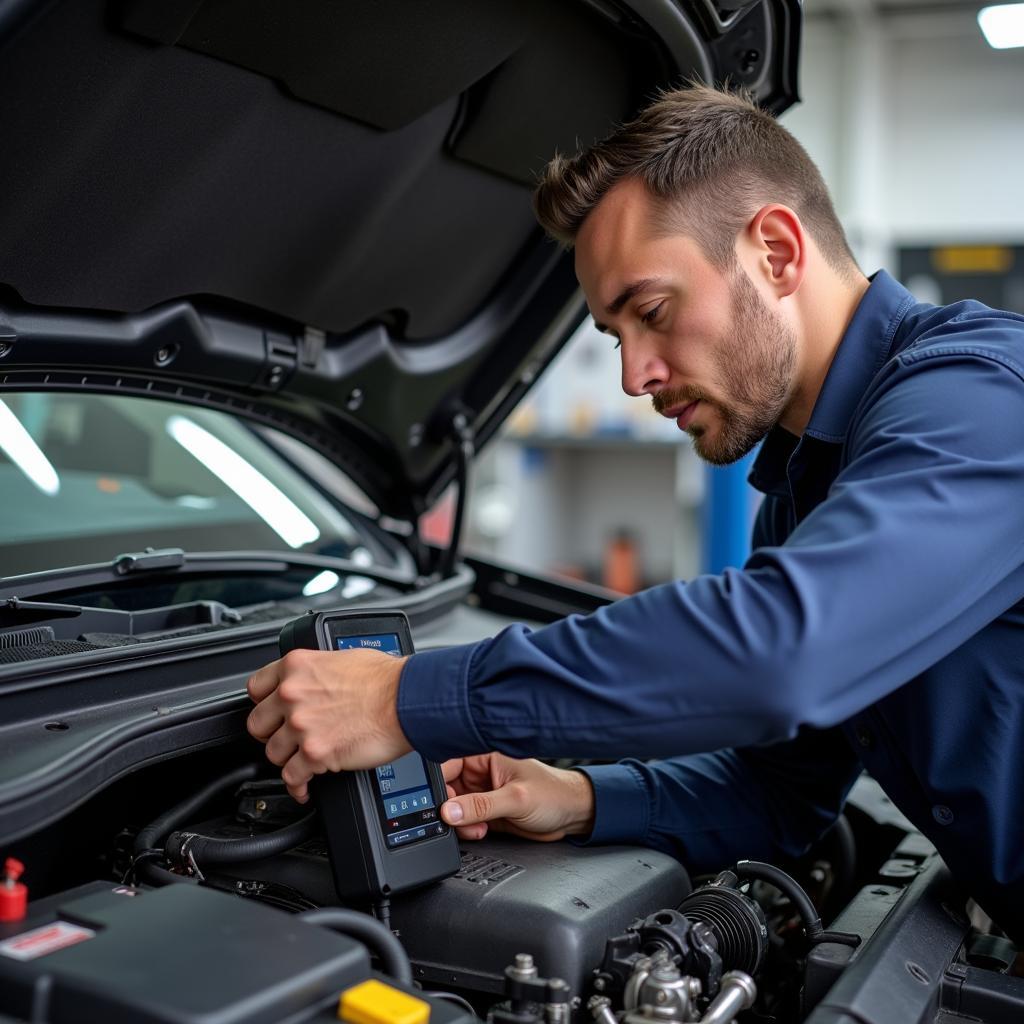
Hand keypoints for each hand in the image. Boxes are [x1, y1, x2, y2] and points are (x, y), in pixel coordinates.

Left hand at [247, 648, 410, 802]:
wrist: (405, 700)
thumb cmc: (386, 679)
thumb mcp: (343, 657)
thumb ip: (318, 671)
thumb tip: (316, 682)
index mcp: (297, 667)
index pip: (256, 688)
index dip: (264, 703)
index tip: (271, 711)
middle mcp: (293, 694)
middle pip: (258, 724)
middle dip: (271, 733)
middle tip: (285, 737)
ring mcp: (302, 725)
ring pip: (273, 753)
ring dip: (288, 759)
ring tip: (302, 760)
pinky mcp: (316, 754)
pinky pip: (292, 778)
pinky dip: (298, 786)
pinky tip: (304, 786)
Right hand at [439, 753, 595, 841]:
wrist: (573, 815)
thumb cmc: (554, 794)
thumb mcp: (516, 799)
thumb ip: (481, 805)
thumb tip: (449, 811)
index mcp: (486, 756)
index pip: (448, 763)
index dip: (438, 781)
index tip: (435, 801)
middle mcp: (481, 772)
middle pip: (446, 787)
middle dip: (448, 806)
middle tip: (455, 819)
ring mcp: (482, 793)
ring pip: (453, 807)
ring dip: (459, 821)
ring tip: (477, 827)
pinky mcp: (486, 812)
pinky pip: (464, 820)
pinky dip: (467, 829)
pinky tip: (481, 831)